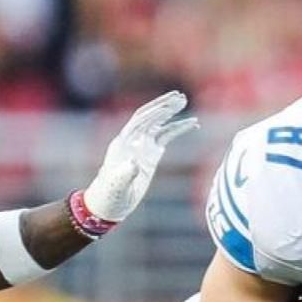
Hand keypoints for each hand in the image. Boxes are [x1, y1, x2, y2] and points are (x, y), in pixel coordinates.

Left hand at [81, 90, 199, 223]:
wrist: (108, 204)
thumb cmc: (109, 195)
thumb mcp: (117, 186)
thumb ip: (125, 174)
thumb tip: (134, 163)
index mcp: (123, 142)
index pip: (139, 121)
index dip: (153, 113)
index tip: (168, 107)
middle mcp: (133, 140)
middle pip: (149, 117)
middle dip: (163, 106)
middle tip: (180, 97)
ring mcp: (143, 147)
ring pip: (159, 124)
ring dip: (171, 113)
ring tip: (184, 102)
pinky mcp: (151, 155)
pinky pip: (167, 137)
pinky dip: (178, 129)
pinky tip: (193, 124)